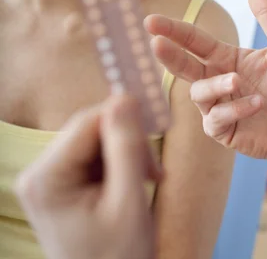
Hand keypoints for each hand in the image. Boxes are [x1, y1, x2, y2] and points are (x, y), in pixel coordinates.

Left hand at [15, 96, 160, 258]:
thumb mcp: (128, 203)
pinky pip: (93, 155)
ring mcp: (46, 178)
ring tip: (143, 183)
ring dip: (125, 155)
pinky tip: (130, 185)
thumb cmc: (117, 258)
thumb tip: (125, 97)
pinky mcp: (59, 183)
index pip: (89, 122)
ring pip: (96, 139)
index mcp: (46, 178)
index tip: (156, 132)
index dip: (124, 121)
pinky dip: (117, 164)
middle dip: (126, 144)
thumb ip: (126, 148)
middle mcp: (37, 173)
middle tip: (152, 173)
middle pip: (91, 129)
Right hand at [145, 0, 266, 173]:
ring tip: (237, 79)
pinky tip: (256, 103)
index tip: (150, 21)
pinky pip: (216, 118)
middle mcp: (217, 80)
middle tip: (155, 44)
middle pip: (184, 66)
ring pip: (199, 93)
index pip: (194, 41)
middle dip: (169, 55)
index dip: (173, 30)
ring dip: (216, 85)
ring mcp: (218, 107)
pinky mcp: (224, 131)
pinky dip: (235, 108)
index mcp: (226, 58)